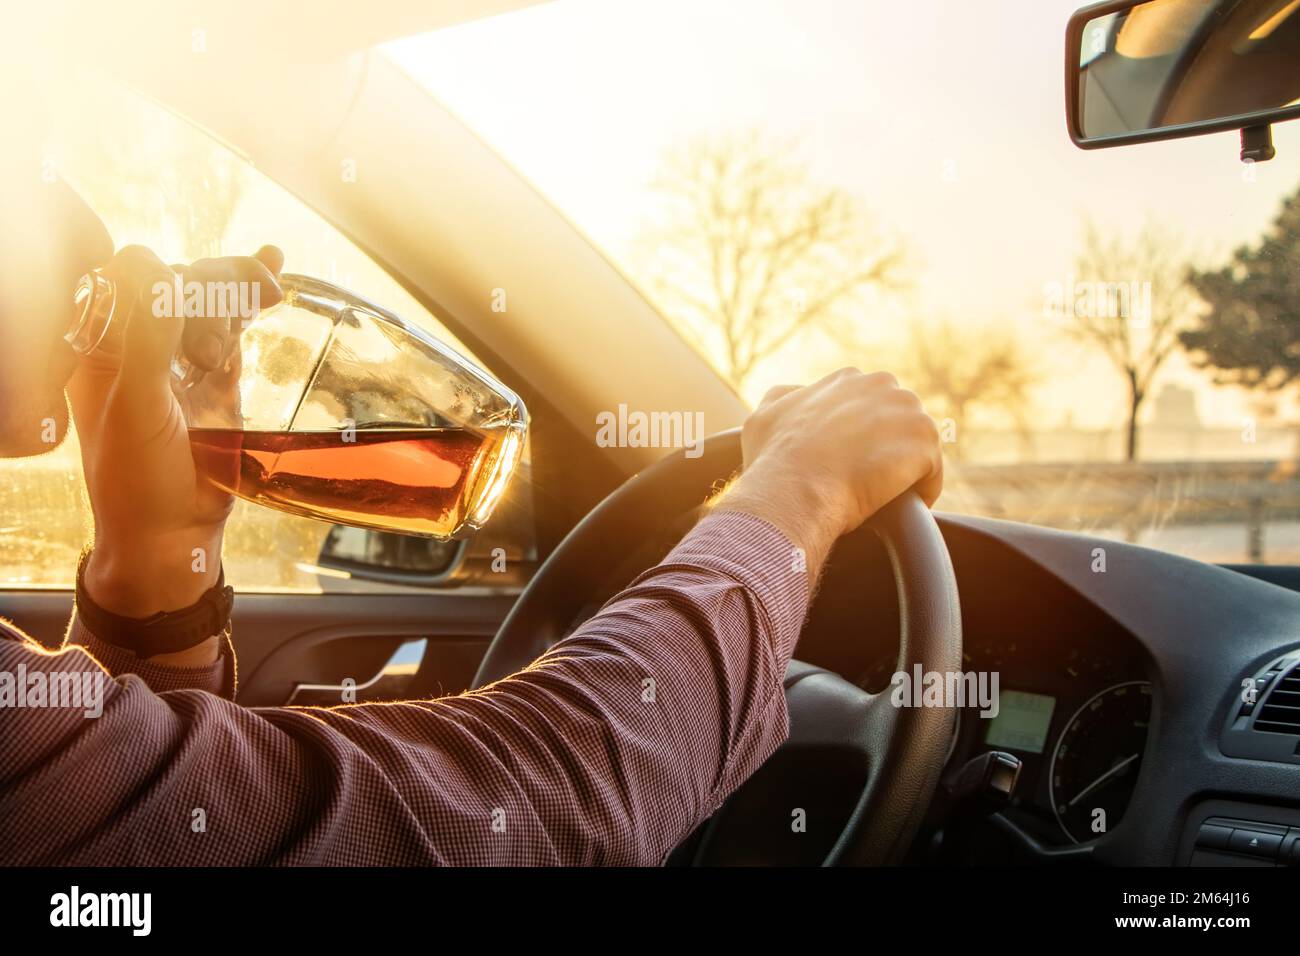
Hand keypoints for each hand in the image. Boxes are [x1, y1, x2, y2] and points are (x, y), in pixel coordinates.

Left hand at [67, 244, 283, 622]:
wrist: (174, 533)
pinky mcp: (218, 376)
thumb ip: (146, 340)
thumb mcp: (136, 408)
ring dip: (239, 286)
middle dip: (213, 286)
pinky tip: (275, 262)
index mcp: (100, 346)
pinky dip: (252, 297)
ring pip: (210, 298)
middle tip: (238, 316)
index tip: (187, 297)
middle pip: (178, 281)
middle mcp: (138, 345)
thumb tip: (162, 270)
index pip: (130, 277)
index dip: (164, 277)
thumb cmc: (138, 480)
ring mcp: (180, 359)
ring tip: (269, 290)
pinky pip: (234, 325)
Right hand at [718, 367, 942, 572]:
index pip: (870, 405)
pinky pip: (932, 473)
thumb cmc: (774, 461)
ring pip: (917, 446)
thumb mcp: (764, 415)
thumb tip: (796, 394)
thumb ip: (785, 396)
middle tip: (868, 482)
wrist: (793, 489)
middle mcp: (881, 384)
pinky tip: (899, 508)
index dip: (862, 437)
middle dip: (889, 449)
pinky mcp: (926, 442)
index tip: (851, 463)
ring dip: (906, 472)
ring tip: (884, 498)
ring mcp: (907, 410)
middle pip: (899, 422)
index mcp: (848, 379)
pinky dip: (921, 493)